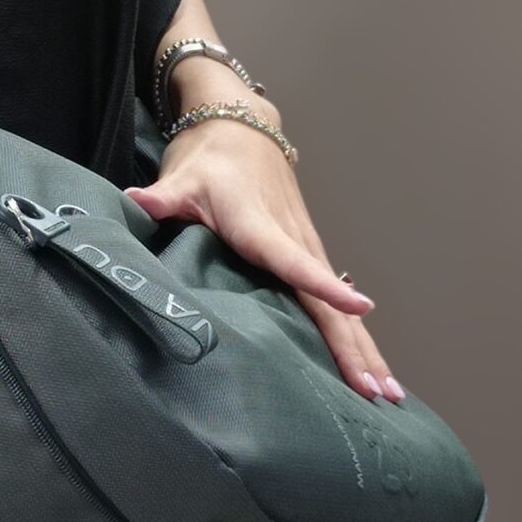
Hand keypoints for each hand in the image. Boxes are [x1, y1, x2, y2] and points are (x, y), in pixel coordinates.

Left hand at [123, 106, 406, 403]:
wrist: (243, 128)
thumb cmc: (210, 159)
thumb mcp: (182, 177)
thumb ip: (162, 197)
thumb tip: (134, 200)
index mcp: (261, 226)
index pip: (295, 262)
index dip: (324, 286)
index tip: (358, 309)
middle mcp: (294, 240)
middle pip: (328, 302)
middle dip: (354, 346)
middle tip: (378, 390)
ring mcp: (306, 248)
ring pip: (340, 309)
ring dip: (364, 349)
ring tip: (388, 394)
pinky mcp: (309, 253)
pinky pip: (334, 304)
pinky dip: (355, 336)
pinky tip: (370, 366)